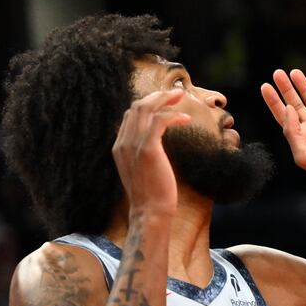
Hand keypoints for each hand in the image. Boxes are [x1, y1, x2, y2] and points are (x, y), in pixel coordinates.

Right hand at [113, 88, 188, 217]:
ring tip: (180, 97)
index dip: (148, 104)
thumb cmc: (151, 194)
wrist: (150, 211)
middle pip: (136, 107)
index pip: (129, 115)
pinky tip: (186, 119)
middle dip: (157, 96)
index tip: (165, 101)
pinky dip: (173, 116)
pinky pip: (159, 121)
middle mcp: (122, 143)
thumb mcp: (142, 170)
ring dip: (164, 100)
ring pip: (145, 109)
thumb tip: (154, 143)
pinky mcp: (148, 149)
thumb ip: (143, 153)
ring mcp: (133, 145)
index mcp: (119, 147)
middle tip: (176, 93)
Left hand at [260, 69, 305, 187]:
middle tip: (277, 73)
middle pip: (295, 104)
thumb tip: (287, 108)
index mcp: (303, 138)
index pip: (283, 116)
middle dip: (286, 89)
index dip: (273, 101)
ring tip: (294, 72)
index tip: (265, 86)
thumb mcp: (304, 155)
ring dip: (303, 85)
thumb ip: (292, 132)